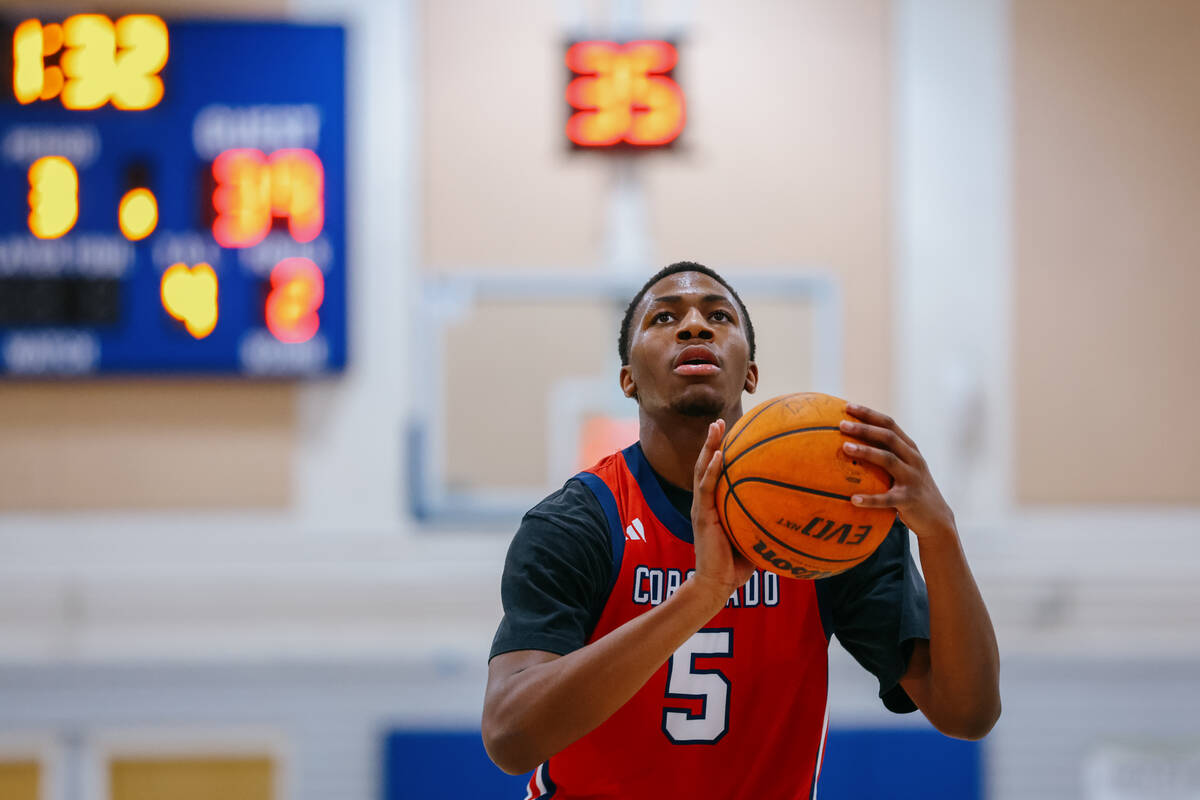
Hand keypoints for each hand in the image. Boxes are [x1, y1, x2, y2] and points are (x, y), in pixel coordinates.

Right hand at [690, 419, 754, 606]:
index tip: (734, 432)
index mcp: (717, 503)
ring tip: (716, 426)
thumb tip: (800, 508)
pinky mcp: (701, 515)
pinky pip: (706, 488)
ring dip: (709, 446)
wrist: (718, 584)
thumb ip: (769, 518)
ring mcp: (702, 506)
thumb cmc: (739, 563)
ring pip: (703, 469)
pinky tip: (719, 456)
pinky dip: (712, 470)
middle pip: (707, 463)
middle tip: (720, 420)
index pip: (718, 472)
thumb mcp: (756, 534)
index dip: (722, 451)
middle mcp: (706, 500)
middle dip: (712, 441)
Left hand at [839, 404, 955, 539]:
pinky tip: (853, 499)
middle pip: (888, 437)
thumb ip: (883, 455)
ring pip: (889, 460)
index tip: (847, 406)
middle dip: (865, 428)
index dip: (869, 414)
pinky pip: (887, 498)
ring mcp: (913, 478)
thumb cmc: (909, 489)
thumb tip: (845, 445)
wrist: (936, 518)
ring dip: (866, 452)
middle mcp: (913, 459)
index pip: (889, 424)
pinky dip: (870, 499)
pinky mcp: (909, 499)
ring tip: (845, 448)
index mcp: (909, 449)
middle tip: (842, 425)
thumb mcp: (902, 468)